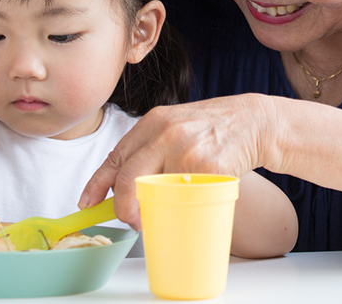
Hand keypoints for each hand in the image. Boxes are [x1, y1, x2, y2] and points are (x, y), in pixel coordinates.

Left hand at [79, 93, 274, 228]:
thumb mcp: (175, 125)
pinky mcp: (209, 167)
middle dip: (123, 206)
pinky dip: (185, 205)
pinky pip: (187, 197)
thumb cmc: (212, 128)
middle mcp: (167, 133)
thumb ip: (151, 146)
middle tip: (128, 219)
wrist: (254, 122)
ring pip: (156, 191)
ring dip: (153, 210)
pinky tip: (188, 204)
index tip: (87, 202)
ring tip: (159, 214)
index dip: (98, 183)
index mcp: (154, 121)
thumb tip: (123, 183)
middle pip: (129, 177)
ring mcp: (187, 150)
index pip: (116, 155)